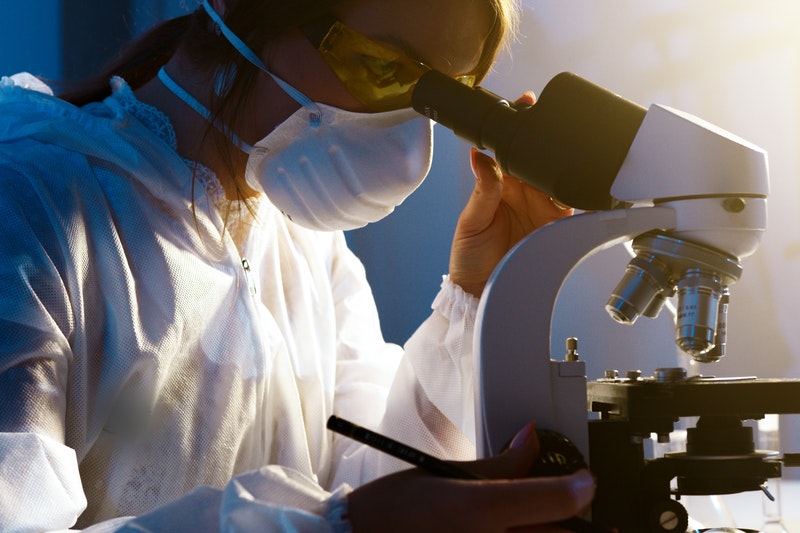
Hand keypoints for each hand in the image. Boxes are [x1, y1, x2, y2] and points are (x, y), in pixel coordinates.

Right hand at [346, 422, 595, 532]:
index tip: (587, 482)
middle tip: (586, 512)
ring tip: (561, 527)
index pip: (557, 500)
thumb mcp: (448, 474)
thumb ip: (501, 463)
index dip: (581, 487)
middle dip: (580, 523)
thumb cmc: (395, 510)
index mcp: (481, 509)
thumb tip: (531, 439)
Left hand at [448, 92, 573, 296]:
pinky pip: (572, 205)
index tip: (526, 105)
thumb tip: (479, 155)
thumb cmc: (468, 258)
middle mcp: (523, 193)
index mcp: (500, 185)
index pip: (511, 150)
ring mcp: (541, 208)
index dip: (520, 128)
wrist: (481, 292)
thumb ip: (482, 190)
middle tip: (553, 121)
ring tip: (567, 152)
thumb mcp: (470, 222)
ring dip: (562, 165)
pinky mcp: (556, 225)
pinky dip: (579, 194)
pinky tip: (580, 184)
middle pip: (539, 159)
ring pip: (558, 178)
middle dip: (547, 140)